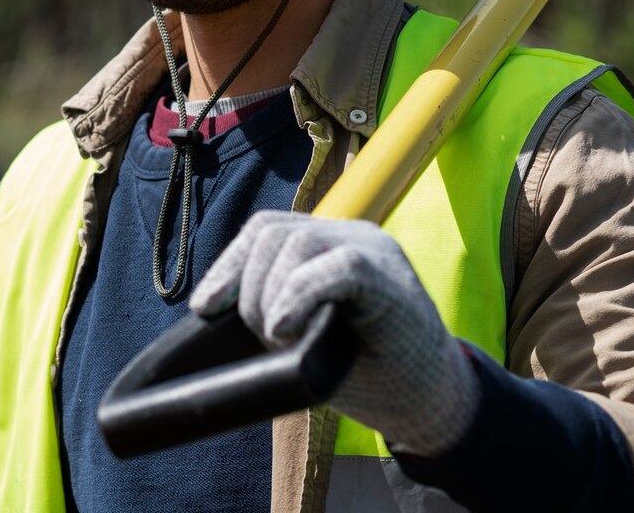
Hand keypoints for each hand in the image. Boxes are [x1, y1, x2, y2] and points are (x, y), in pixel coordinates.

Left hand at [191, 211, 480, 455]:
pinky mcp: (393, 283)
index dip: (228, 265)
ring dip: (272, 295)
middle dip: (249, 286)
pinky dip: (300, 295)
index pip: (267, 231)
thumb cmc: (370, 372)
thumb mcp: (310, 335)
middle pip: (273, 233)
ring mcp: (377, 254)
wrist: (430, 403)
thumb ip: (278, 307)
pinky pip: (339, 268)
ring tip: (283, 338)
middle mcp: (354, 237)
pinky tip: (285, 330)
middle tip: (265, 336)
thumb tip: (211, 310)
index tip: (204, 308)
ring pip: (300, 243)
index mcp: (333, 245)